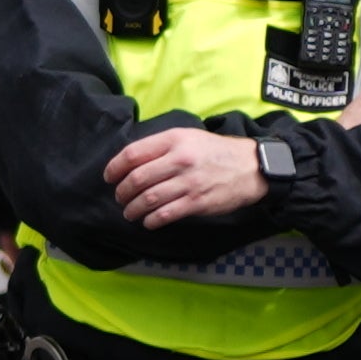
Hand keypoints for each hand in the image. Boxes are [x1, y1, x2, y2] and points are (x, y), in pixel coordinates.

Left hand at [104, 126, 271, 227]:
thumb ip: (162, 146)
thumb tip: (131, 161)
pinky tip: (147, 221)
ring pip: (148, 198)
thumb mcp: (189, 137)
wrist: (251, 167)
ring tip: (129, 212)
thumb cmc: (215, 152)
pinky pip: (166, 214)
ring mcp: (189, 182)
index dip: (114, 168)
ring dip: (133, 209)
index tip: (109, 177)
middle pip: (137, 178)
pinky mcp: (197, 202)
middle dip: (122, 192)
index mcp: (174, 140)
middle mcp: (179, 159)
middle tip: (120, 198)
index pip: (132, 154)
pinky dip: (151, 220)